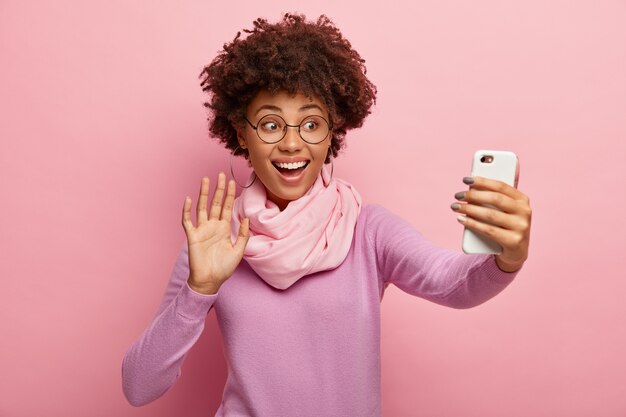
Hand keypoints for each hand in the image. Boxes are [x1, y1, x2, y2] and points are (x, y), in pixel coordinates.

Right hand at [182, 172, 249, 293]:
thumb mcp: (238, 251)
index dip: (230, 194)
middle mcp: (213, 226)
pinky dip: (187, 210)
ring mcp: (202, 230)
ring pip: (202, 207)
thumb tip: (245, 218)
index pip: (227, 207)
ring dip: (203, 193)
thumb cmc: (224, 268)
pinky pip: (188, 221)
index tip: (232, 181)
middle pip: (215, 203)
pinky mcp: (192, 236)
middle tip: (221, 174)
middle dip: (218, 189)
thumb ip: (242, 235)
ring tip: (205, 179)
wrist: (210, 281)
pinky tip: (189, 199)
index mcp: (224, 228)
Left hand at [451, 176, 531, 271]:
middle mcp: (524, 212)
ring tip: (456, 206)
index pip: (501, 186)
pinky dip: (472, 224)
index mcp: (522, 200)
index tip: (466, 179)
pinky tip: (461, 219)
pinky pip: (488, 230)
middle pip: (495, 199)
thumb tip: (471, 187)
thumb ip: (494, 199)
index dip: (482, 181)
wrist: (515, 253)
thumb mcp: (505, 211)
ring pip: (490, 215)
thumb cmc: (505, 227)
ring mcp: (521, 227)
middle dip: (473, 195)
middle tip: (458, 195)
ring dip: (469, 209)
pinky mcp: (514, 241)